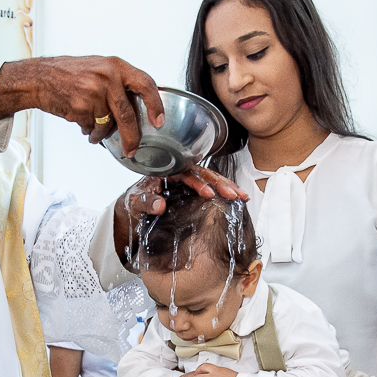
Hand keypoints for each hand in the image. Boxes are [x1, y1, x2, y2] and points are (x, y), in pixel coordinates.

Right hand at [0, 56, 163, 153]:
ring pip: (107, 124)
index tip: (159, 120)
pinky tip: (81, 120)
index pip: (145, 84)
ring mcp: (93, 93)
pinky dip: (88, 129)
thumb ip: (119, 83)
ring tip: (92, 127)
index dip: (155, 104)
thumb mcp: (100, 68)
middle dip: (131, 136)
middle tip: (132, 148)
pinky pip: (92, 127)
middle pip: (127, 114)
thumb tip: (138, 107)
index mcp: (116, 66)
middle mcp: (107, 77)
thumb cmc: (69, 72)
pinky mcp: (80, 107)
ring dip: (101, 132)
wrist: (40, 77)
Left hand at [113, 167, 246, 268]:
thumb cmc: (134, 200)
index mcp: (168, 171)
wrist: (133, 205)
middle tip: (234, 194)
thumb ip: (145, 202)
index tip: (209, 194)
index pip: (187, 174)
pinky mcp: (193, 189)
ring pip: (211, 179)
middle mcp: (181, 172)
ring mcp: (189, 180)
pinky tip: (236, 198)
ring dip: (228, 187)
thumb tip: (160, 205)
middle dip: (221, 184)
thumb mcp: (135, 202)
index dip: (199, 183)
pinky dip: (224, 192)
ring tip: (243, 196)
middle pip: (205, 174)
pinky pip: (211, 187)